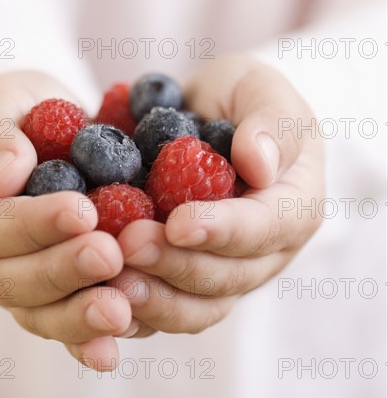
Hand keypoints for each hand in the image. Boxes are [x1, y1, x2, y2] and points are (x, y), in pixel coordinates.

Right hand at [0, 71, 132, 370]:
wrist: (42, 130)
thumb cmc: (17, 112)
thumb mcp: (0, 103)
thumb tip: (1, 179)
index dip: (33, 224)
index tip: (82, 212)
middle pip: (12, 280)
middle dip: (62, 272)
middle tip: (109, 257)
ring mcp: (10, 281)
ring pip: (37, 312)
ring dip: (78, 316)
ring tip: (121, 313)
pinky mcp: (46, 295)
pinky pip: (60, 324)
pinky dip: (84, 341)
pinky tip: (111, 352)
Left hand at [110, 56, 324, 335]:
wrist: (205, 115)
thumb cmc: (239, 99)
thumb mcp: (260, 90)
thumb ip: (271, 123)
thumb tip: (260, 165)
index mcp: (293, 205)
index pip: (265, 228)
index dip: (223, 229)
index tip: (179, 223)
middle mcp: (264, 250)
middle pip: (228, 276)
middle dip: (177, 264)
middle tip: (129, 245)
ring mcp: (227, 270)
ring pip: (199, 305)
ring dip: (156, 297)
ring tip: (112, 280)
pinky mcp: (191, 278)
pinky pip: (169, 306)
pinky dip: (139, 308)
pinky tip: (104, 296)